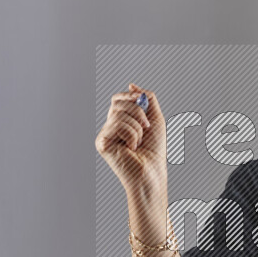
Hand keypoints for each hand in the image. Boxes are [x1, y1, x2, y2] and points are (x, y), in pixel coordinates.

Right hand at [95, 83, 167, 200]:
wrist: (153, 171)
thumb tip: (132, 85)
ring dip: (137, 128)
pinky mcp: (101, 143)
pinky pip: (116, 125)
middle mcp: (110, 126)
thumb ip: (147, 100)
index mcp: (121, 121)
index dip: (129, 96)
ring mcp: (105, 135)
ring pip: (118, 114)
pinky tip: (131, 148)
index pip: (118, 99)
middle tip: (147, 127)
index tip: (141, 100)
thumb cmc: (156, 150)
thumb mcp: (156, 119)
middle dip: (138, 112)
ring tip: (139, 143)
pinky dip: (131, 135)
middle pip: (118, 103)